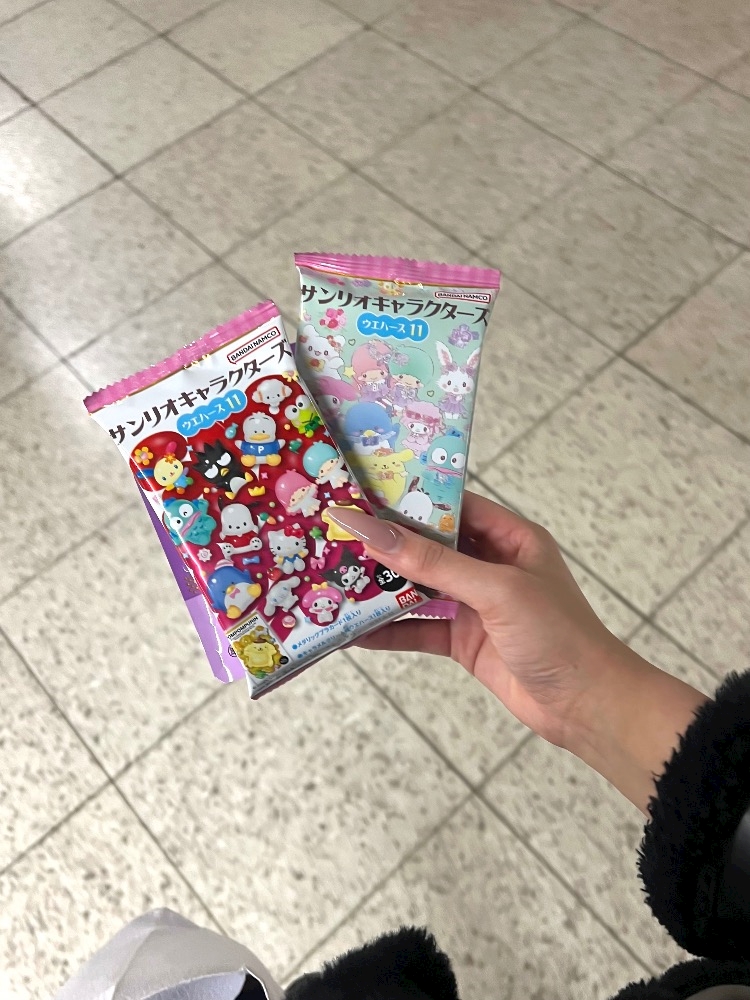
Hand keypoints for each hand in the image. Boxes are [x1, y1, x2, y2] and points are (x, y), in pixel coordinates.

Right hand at [329, 494, 707, 812]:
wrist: (586, 706)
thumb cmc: (556, 634)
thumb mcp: (496, 589)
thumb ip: (433, 563)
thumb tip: (372, 532)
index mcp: (510, 537)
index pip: (452, 506)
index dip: (409, 500)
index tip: (360, 494)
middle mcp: (490, 565)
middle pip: (428, 547)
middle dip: (386, 545)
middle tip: (334, 536)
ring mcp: (475, 604)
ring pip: (418, 588)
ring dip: (381, 588)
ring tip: (332, 580)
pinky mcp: (464, 640)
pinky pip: (419, 628)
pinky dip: (389, 630)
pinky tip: (353, 632)